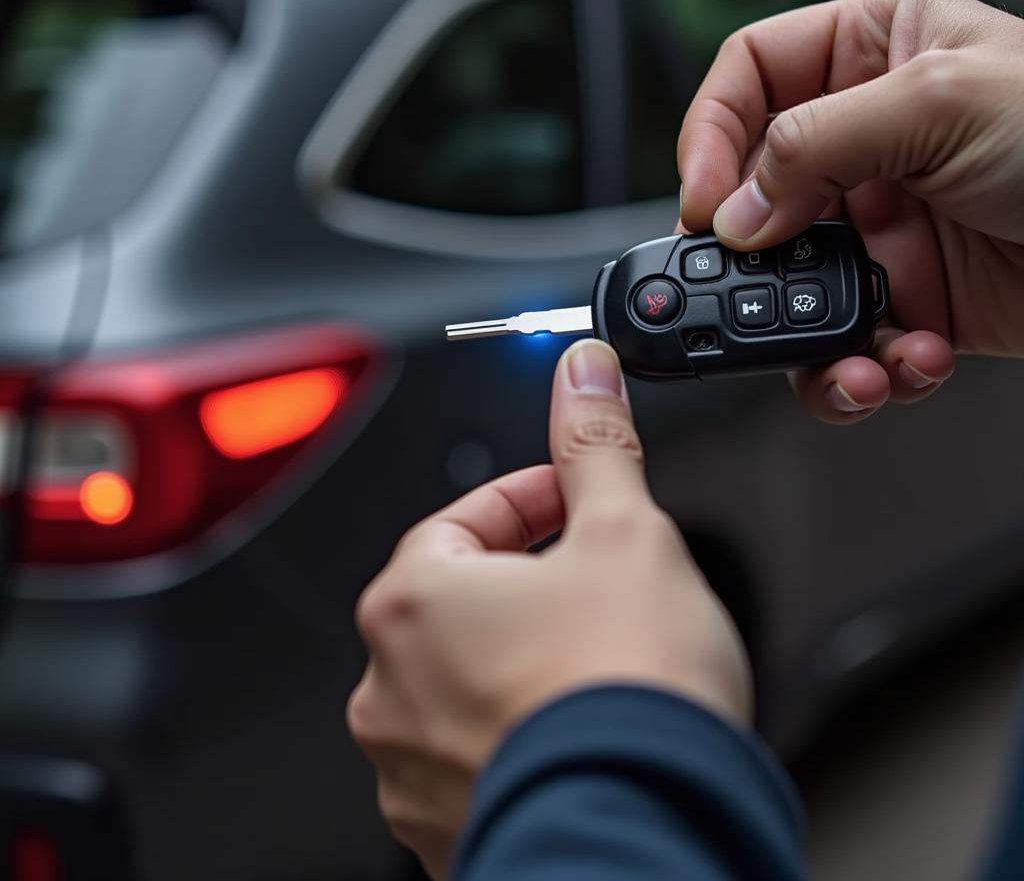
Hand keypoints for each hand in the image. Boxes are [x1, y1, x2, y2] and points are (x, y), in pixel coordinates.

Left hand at [347, 340, 749, 878]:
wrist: (650, 829)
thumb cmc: (627, 695)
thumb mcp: (625, 533)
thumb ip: (593, 445)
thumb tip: (583, 373)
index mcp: (414, 601)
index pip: (468, 517)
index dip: (535, 498)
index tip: (577, 500)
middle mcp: (390, 687)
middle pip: (466, 597)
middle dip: (534, 577)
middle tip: (600, 579)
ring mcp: (411, 766)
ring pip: (470, 678)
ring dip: (527, 655)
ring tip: (598, 660)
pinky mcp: (448, 827)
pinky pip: (479, 750)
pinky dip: (522, 728)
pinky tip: (580, 726)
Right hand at [677, 0, 1023, 422]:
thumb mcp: (942, 100)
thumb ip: (814, 146)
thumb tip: (737, 212)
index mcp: (872, 56)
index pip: (751, 79)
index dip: (709, 135)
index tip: (703, 202)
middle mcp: (865, 143)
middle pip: (754, 196)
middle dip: (748, 260)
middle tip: (743, 295)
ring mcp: (881, 226)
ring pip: (790, 288)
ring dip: (806, 338)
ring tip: (845, 356)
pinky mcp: (905, 297)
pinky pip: (846, 344)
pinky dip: (864, 370)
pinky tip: (905, 361)